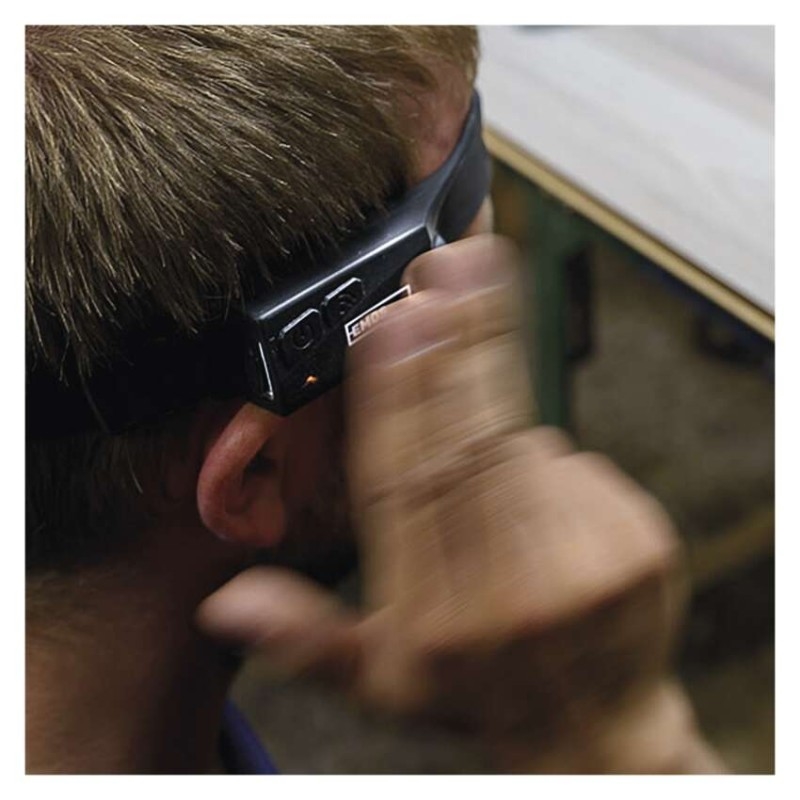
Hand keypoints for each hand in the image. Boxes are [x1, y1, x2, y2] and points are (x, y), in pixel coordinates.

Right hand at [197, 235, 720, 772]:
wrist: (592, 725)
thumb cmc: (480, 690)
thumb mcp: (382, 685)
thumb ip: (305, 638)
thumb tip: (227, 603)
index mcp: (434, 621)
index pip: (403, 489)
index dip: (395, 399)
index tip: (392, 324)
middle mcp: (506, 593)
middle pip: (469, 444)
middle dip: (457, 346)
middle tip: (451, 266)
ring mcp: (580, 567)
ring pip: (523, 442)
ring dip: (497, 369)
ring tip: (481, 288)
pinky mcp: (631, 545)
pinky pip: (579, 464)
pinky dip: (546, 447)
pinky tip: (527, 450)